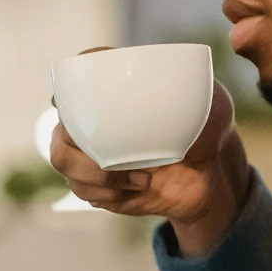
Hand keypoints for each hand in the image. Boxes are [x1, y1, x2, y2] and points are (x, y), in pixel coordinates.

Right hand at [51, 81, 251, 257]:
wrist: (212, 174)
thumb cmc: (207, 128)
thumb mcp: (207, 99)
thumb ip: (193, 88)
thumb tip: (178, 78)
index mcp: (112, 93)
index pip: (71, 85)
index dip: (66, 92)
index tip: (76, 101)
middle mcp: (93, 122)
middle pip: (59, 127)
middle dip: (72, 141)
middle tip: (106, 153)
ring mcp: (91, 155)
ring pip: (64, 161)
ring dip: (96, 173)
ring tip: (140, 177)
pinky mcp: (98, 186)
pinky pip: (83, 190)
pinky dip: (109, 192)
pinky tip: (140, 186)